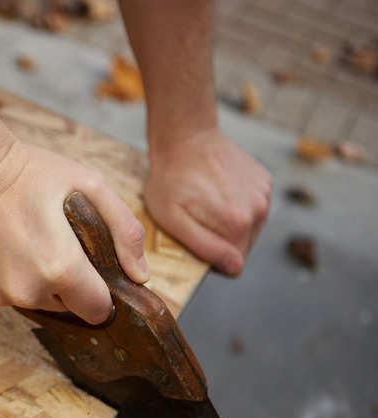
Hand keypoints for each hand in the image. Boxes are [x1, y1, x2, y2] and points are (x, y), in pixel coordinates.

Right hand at [0, 139, 149, 324]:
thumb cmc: (28, 171)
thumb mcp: (89, 185)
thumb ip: (125, 230)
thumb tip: (140, 275)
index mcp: (60, 268)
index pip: (98, 310)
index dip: (101, 291)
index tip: (92, 269)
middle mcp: (28, 290)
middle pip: (68, 309)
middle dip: (70, 285)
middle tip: (56, 245)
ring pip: (37, 304)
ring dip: (39, 284)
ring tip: (28, 243)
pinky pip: (8, 299)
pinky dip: (11, 282)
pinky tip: (4, 249)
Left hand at [144, 128, 271, 275]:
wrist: (185, 135)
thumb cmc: (170, 179)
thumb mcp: (172, 220)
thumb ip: (205, 248)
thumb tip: (234, 266)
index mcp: (238, 224)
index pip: (234, 266)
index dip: (211, 258)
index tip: (194, 236)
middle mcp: (259, 210)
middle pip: (242, 248)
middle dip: (220, 240)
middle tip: (197, 217)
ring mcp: (264, 193)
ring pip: (249, 228)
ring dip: (228, 222)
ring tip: (206, 201)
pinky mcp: (264, 180)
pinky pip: (252, 207)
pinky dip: (236, 204)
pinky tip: (217, 189)